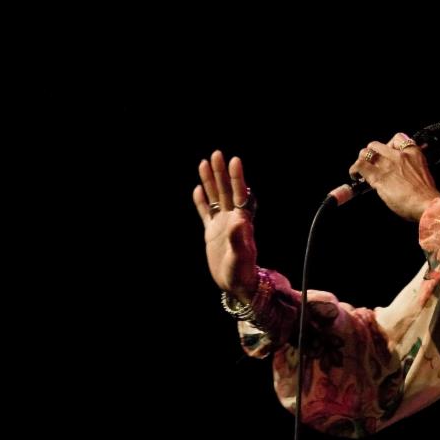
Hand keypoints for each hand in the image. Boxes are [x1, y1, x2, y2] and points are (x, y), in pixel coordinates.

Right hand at [193, 151, 257, 301]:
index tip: (235, 160)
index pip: (240, 194)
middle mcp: (232, 219)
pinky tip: (198, 189)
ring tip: (204, 162)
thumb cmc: (241, 273)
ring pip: (215, 198)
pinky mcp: (212, 233)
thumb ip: (239, 239)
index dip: (237, 178)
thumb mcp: (240, 257)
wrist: (236, 285)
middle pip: (226, 191)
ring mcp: (221, 225)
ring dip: (211, 181)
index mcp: (241, 222)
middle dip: (221, 173)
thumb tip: (239, 219)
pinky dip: (201, 201)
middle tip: (217, 154)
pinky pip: (206, 213)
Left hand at [348, 132, 439, 220]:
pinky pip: (360, 166)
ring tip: (360, 169)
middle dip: (372, 153)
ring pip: (365, 153)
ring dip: (361, 161)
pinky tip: (355, 175)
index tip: (386, 153)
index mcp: (413, 153)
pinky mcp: (378, 176)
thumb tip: (400, 173)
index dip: (389, 145)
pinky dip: (355, 169)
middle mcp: (399, 155)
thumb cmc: (426, 195)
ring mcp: (388, 165)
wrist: (426, 204)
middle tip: (371, 163)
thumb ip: (411, 168)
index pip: (398, 138)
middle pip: (377, 145)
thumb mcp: (422, 173)